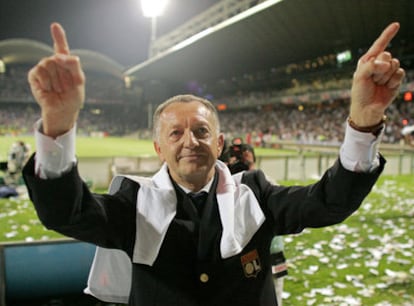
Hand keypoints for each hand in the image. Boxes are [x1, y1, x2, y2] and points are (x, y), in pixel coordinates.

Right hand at [28, 22, 84, 137]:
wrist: (63, 110)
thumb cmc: (73, 96)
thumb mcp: (79, 80)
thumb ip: (74, 64)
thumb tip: (58, 56)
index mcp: (66, 63)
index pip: (61, 47)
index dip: (58, 36)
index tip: (54, 25)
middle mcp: (54, 63)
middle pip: (58, 58)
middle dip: (65, 74)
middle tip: (66, 87)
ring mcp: (43, 68)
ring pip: (48, 63)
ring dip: (57, 80)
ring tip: (58, 89)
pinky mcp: (34, 75)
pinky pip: (40, 72)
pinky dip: (47, 83)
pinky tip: (49, 89)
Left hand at [350, 22, 404, 126]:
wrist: (367, 108)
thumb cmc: (360, 92)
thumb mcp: (360, 76)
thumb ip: (371, 65)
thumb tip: (386, 64)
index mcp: (368, 60)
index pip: (379, 45)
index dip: (388, 34)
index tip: (396, 25)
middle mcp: (379, 64)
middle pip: (387, 55)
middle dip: (380, 68)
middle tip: (372, 79)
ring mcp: (388, 71)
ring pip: (394, 64)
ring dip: (385, 76)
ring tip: (377, 84)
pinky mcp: (396, 79)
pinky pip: (400, 73)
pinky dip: (392, 80)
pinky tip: (386, 87)